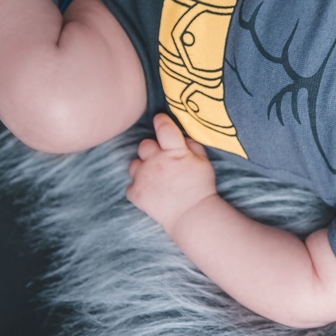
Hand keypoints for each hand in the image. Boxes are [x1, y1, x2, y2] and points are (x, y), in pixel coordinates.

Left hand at [126, 113, 217, 233]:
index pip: (163, 127)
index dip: (160, 120)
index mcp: (174, 152)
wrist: (192, 215)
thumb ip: (193, 145)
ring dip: (142, 168)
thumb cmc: (200, 187)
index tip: (159, 119)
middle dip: (152, 149)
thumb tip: (183, 136)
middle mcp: (155, 161)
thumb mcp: (204, 162)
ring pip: (134, 164)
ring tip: (154, 177)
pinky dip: (138, 187)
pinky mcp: (136, 193)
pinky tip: (150, 191)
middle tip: (162, 159)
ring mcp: (143, 177)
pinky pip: (130, 185)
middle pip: (144, 145)